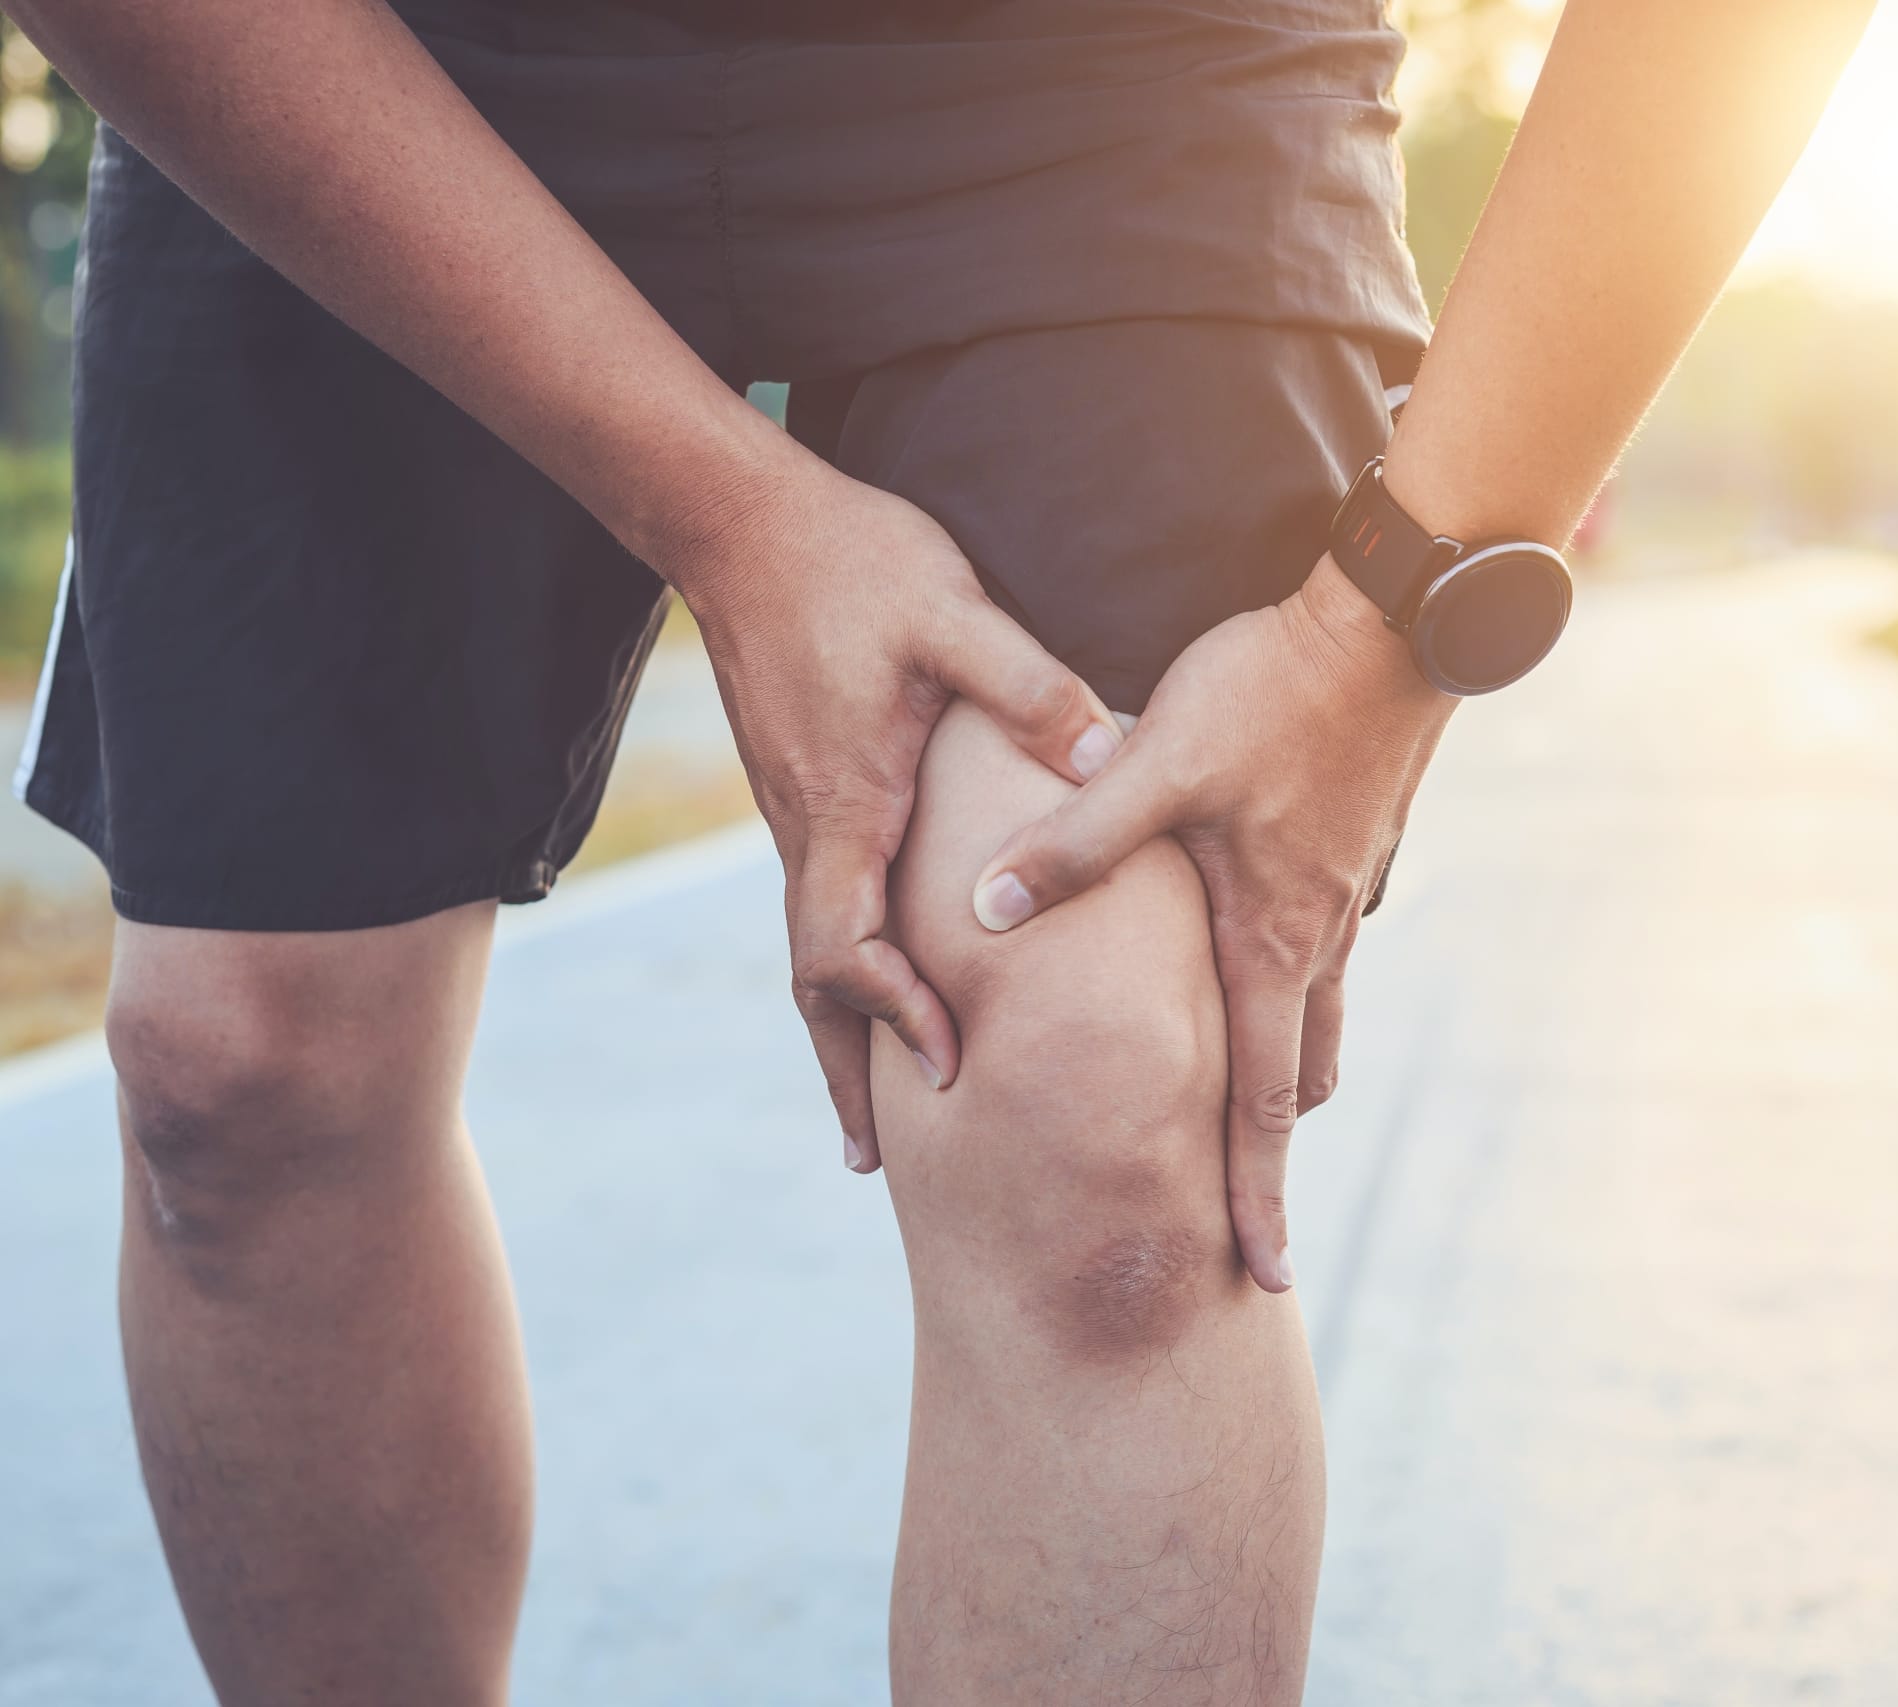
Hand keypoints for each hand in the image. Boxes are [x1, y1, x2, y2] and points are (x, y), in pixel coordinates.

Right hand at [665, 451, 1123, 1173]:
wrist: (741, 521)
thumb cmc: (850, 564)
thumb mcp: (952, 613)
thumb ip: (1028, 687)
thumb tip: (1106, 761)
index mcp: (846, 805)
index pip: (845, 946)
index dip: (891, 1012)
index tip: (945, 1063)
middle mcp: (809, 828)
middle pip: (813, 980)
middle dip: (843, 1070)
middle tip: (874, 1160)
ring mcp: (797, 813)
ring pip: (811, 948)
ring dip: (842, 1028)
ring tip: (873, 1108)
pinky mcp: (803, 790)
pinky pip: (820, 905)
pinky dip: (844, 968)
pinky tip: (882, 983)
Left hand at [965, 556, 1455, 1290]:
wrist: (1397, 620)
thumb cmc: (1273, 692)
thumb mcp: (1157, 762)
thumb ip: (1073, 841)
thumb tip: (985, 912)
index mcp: (1272, 942)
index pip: (1264, 1105)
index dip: (1260, 1196)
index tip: (1266, 1277)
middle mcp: (1317, 935)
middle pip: (1298, 1078)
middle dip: (1272, 1158)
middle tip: (1254, 1228)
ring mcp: (1343, 893)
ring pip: (1315, 1013)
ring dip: (1290, 1073)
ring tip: (1263, 1117)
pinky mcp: (1350, 845)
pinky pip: (1320, 948)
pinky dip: (1294, 992)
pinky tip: (1263, 968)